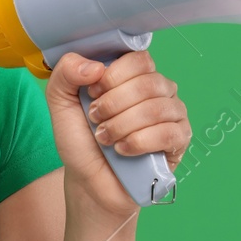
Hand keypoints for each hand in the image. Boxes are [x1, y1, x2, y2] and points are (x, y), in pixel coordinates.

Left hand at [45, 50, 191, 217]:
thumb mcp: (61, 103)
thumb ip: (65, 74)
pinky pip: (168, 133)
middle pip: (148, 83)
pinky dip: (138, 142)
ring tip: (104, 138)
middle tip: (96, 120)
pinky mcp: (179, 139)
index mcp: (134, 75)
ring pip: (156, 109)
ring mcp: (172, 114)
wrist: (89, 181)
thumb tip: (94, 65)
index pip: (139, 59)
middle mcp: (158, 90)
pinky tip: (123, 150)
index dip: (113, 76)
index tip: (92, 94)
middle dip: (113, 104)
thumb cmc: (81, 141)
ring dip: (122, 126)